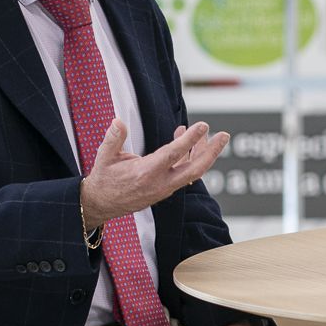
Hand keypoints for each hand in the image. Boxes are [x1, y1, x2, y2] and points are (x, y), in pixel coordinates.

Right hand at [81, 120, 228, 226]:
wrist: (101, 204)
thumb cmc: (104, 179)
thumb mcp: (104, 157)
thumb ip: (114, 139)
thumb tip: (118, 121)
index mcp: (146, 173)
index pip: (174, 154)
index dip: (190, 139)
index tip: (203, 126)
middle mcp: (160, 183)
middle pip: (195, 169)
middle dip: (212, 152)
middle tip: (224, 135)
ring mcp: (165, 188)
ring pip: (192, 171)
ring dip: (202, 153)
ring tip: (205, 134)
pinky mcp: (165, 189)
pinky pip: (183, 172)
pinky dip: (189, 157)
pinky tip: (184, 139)